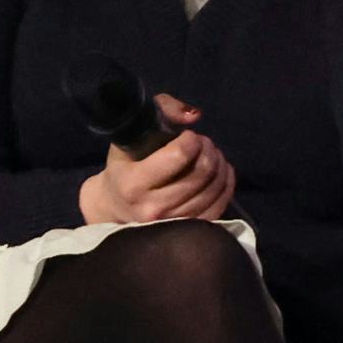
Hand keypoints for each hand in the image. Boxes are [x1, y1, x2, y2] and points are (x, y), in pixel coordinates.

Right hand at [79, 94, 235, 225]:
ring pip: (214, 188)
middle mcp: (153, 208)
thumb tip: (194, 116)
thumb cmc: (123, 166)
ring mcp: (173, 223)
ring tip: (212, 155)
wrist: (115, 207)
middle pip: (201, 172)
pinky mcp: (189, 230)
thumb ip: (160, 112)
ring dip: (220, 164)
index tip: (189, 135)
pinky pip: (221, 204)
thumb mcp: (129, 136)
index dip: (192, 140)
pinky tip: (222, 171)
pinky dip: (227, 182)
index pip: (178, 156)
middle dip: (209, 150)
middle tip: (204, 143)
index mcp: (133, 184)